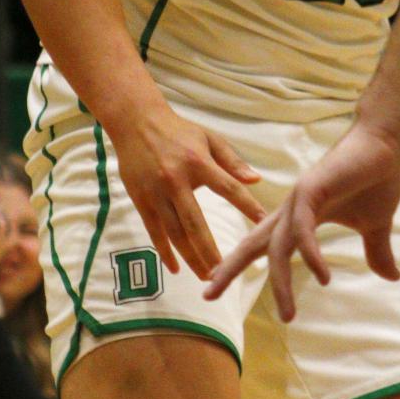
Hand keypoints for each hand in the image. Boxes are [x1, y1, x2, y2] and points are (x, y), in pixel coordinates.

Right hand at [109, 101, 262, 279]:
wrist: (136, 122)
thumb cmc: (179, 131)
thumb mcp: (209, 139)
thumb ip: (232, 161)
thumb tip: (256, 180)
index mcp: (198, 162)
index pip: (229, 188)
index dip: (247, 206)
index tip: (263, 223)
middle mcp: (176, 180)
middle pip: (196, 224)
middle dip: (211, 251)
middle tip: (225, 272)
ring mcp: (156, 193)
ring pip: (175, 233)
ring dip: (191, 258)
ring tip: (207, 276)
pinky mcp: (141, 200)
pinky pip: (154, 232)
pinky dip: (165, 252)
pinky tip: (175, 268)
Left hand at [205, 120, 399, 320]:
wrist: (385, 145)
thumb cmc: (376, 179)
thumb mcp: (376, 226)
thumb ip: (377, 252)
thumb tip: (392, 277)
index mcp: (297, 218)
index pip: (260, 245)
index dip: (237, 263)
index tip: (214, 284)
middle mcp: (290, 210)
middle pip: (252, 245)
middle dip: (229, 269)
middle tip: (208, 294)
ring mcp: (298, 200)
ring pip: (277, 247)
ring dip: (280, 283)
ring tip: (288, 315)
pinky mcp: (311, 190)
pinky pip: (303, 229)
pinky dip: (309, 255)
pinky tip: (321, 276)